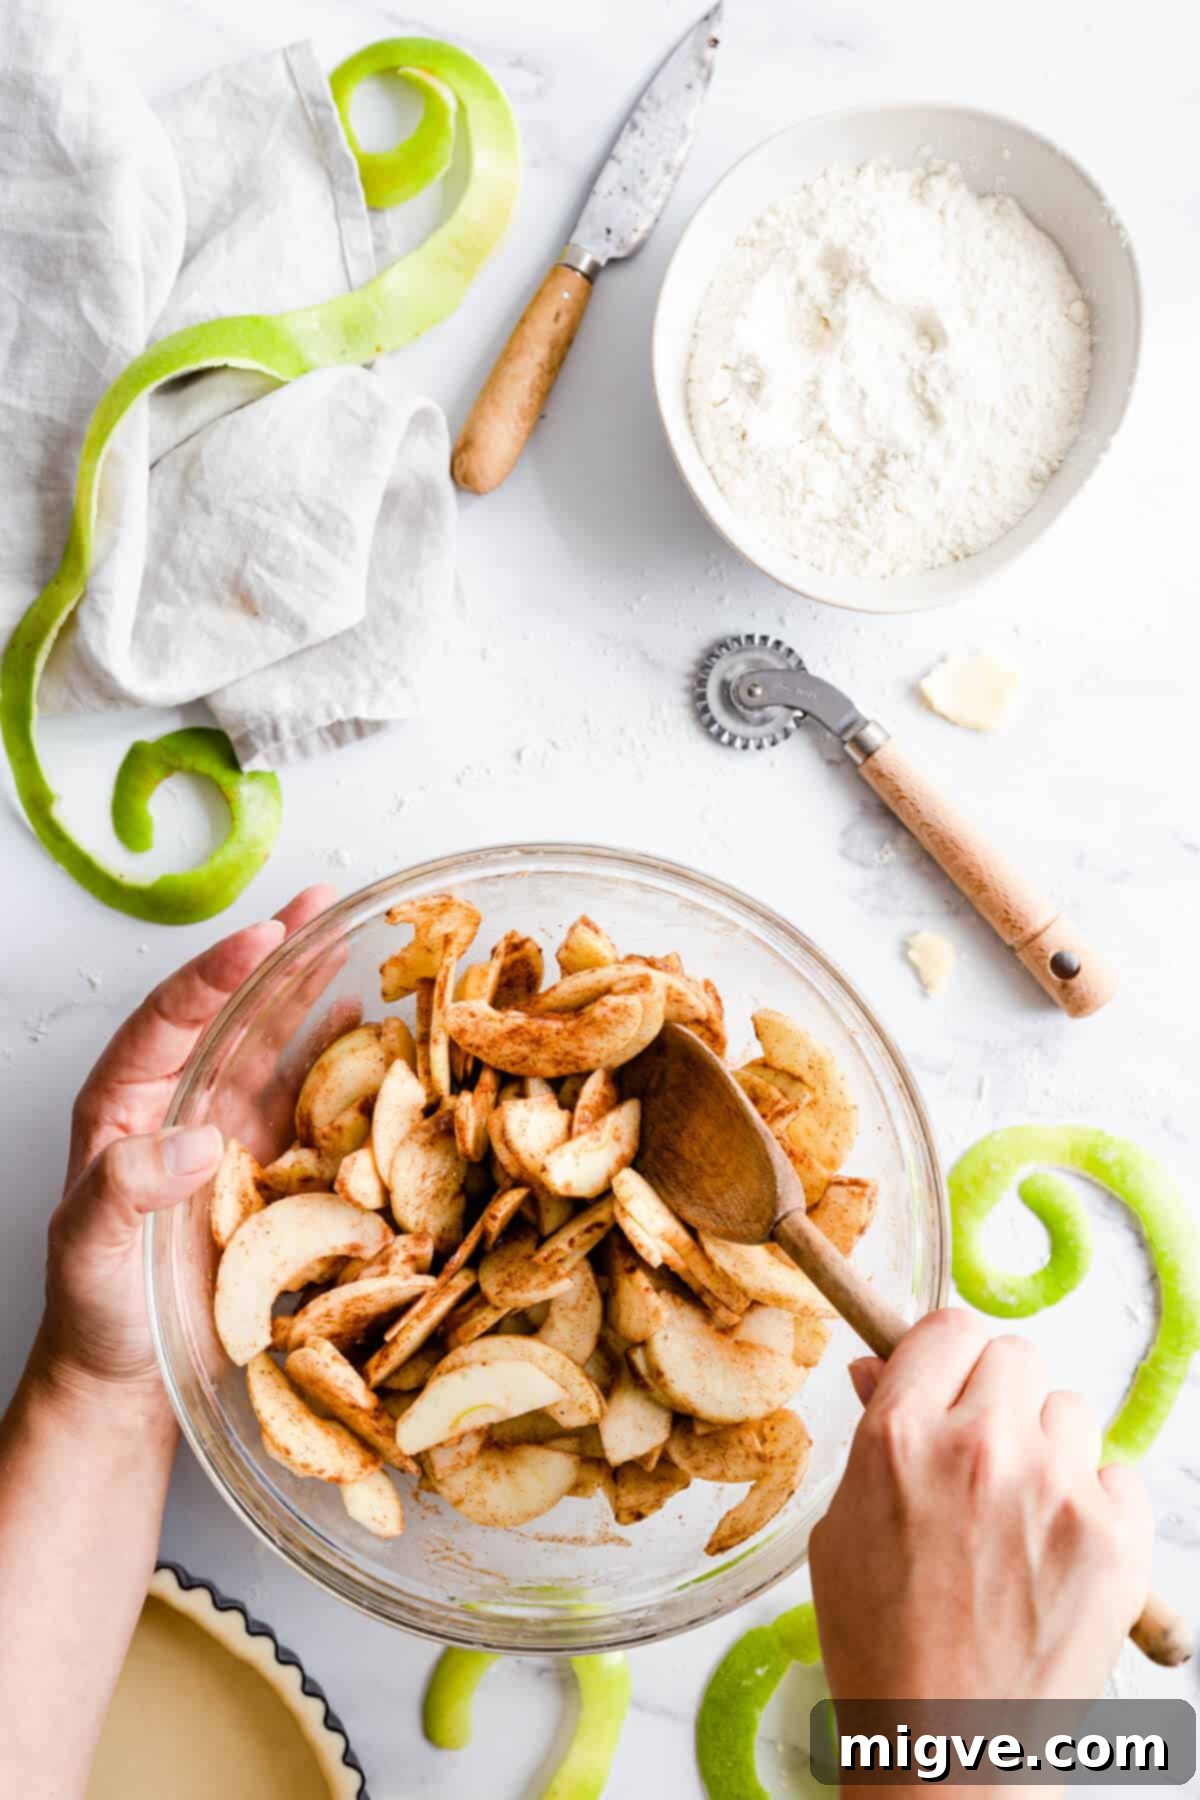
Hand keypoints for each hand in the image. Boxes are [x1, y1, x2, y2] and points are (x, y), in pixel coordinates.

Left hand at [33, 886, 334, 1404]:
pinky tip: (369, 1029)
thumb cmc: (95, 1312)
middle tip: (320, 902)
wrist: (133, 1378)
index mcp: (128, 1105)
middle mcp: (183, 1103)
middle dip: (276, 954)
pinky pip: (313, 1103)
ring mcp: (231, 1130)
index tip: (262, 936)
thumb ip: (125, 1190)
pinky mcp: (273, 1167)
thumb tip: (191, 1140)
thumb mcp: (88, 1250)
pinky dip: (344, 1063)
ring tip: (350, 940)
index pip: (171, 1018)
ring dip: (314, 993)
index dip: (216, 974)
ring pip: (277, 1044)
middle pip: (231, 1012)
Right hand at [809, 1309, 1152, 1701]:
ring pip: (1070, 1412)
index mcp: (900, 1437)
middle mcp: (981, 1447)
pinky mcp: (1116, 1538)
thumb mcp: (840, 1530)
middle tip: (984, 1457)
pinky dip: (1097, 1505)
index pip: (948, 1328)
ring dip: (1049, 1448)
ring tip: (1021, 1518)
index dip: (948, 1355)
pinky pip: (1119, 1476)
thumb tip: (880, 1370)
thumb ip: (873, 1440)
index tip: (950, 1382)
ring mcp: (1056, 1490)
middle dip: (999, 1396)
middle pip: (1015, 1357)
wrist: (948, 1750)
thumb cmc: (883, 1646)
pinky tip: (1060, 1553)